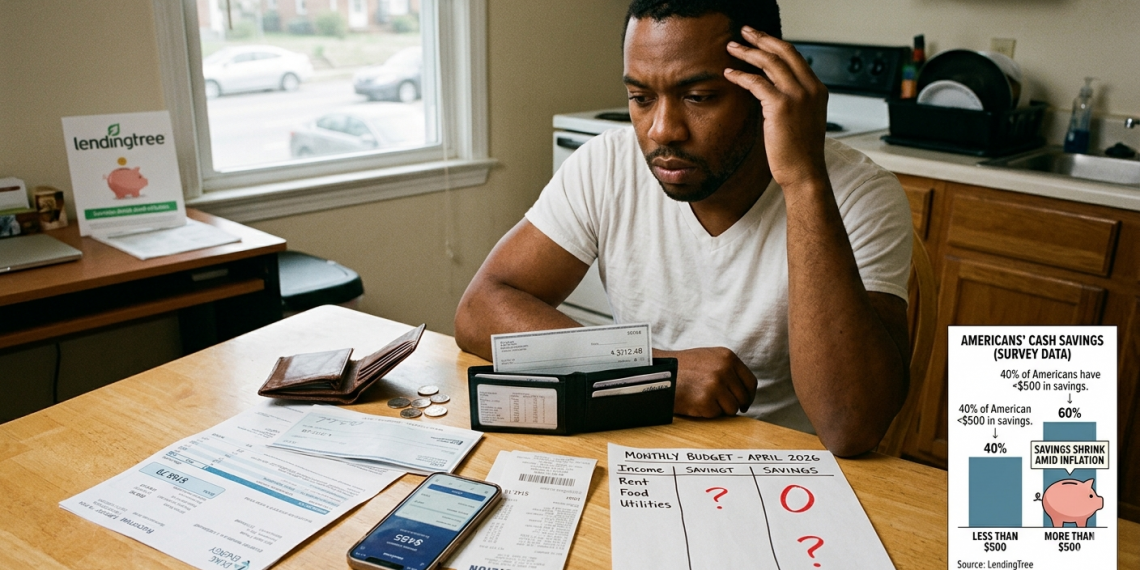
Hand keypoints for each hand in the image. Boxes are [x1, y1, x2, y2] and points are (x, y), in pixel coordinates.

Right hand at [656, 347, 756, 417]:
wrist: (659, 372)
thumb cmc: (683, 367)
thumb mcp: (709, 357)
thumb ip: (728, 368)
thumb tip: (744, 390)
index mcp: (727, 357)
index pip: (750, 382)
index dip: (749, 395)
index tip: (744, 402)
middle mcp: (724, 370)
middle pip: (743, 397)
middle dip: (735, 404)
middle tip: (723, 406)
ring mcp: (715, 386)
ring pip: (732, 408)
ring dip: (720, 409)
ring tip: (704, 400)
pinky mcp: (706, 401)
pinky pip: (716, 414)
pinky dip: (707, 412)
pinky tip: (696, 402)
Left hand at [723, 27, 828, 190]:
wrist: (804, 173)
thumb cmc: (800, 152)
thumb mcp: (803, 120)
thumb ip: (793, 101)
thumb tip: (772, 90)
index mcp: (817, 89)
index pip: (795, 57)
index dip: (775, 45)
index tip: (760, 39)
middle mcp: (810, 88)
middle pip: (783, 51)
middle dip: (761, 38)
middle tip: (744, 32)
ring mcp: (797, 96)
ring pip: (769, 62)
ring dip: (748, 52)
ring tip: (731, 47)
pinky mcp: (781, 106)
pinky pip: (756, 82)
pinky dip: (740, 75)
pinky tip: (729, 73)